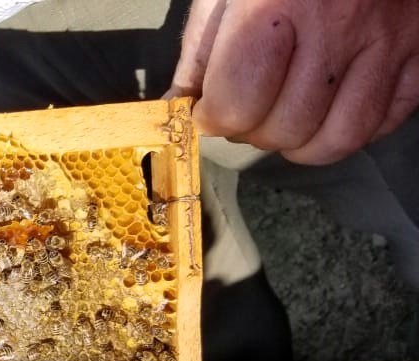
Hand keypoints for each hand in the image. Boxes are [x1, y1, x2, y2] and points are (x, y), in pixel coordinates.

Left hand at [168, 0, 418, 164]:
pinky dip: (353, 128)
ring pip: (338, 138)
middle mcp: (337, 26)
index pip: (236, 104)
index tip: (209, 109)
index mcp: (276, 5)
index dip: (213, 118)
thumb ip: (200, 50)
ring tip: (286, 116)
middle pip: (283, 128)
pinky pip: (385, 121)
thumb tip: (178, 106)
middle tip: (249, 108)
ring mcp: (388, 41)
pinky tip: (331, 107)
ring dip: (302, 142)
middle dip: (253, 130)